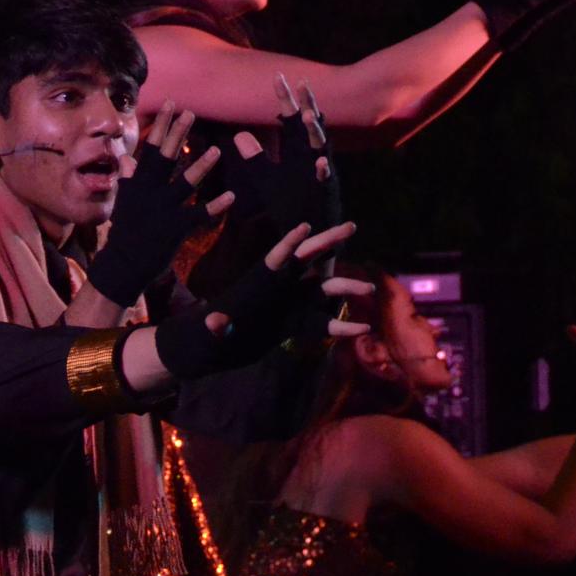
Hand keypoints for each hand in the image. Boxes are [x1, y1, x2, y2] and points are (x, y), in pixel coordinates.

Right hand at [86, 103, 229, 309]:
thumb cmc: (124, 232)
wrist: (123, 265)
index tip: (170, 105)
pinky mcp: (176, 228)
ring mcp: (163, 210)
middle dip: (178, 135)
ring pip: (185, 184)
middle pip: (166, 158)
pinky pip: (199, 215)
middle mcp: (150, 193)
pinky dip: (215, 207)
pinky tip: (231, 196)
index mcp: (137, 184)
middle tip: (190, 113)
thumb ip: (128, 178)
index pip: (151, 148)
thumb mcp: (123, 202)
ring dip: (200, 167)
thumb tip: (126, 156)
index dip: (162, 126)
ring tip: (216, 151)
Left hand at [153, 221, 372, 379]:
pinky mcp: (296, 325)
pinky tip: (364, 329)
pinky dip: (342, 327)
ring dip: (346, 288)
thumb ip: (216, 325)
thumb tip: (212, 323)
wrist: (209, 350)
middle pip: (306, 261)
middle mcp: (277, 289)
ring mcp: (289, 306)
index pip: (274, 259)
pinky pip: (324, 325)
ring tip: (370, 289)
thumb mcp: (209, 331)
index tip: (304, 225)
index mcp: (256, 283)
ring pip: (323, 292)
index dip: (288, 243)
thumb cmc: (204, 335)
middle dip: (327, 243)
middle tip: (351, 225)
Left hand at [223, 74, 340, 236]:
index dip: (285, 100)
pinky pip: (325, 181)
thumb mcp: (267, 179)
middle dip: (306, 106)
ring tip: (308, 116)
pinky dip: (323, 171)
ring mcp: (320, 174)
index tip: (277, 78)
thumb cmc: (289, 205)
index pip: (289, 121)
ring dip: (315, 133)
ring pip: (321, 149)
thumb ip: (255, 157)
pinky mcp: (325, 194)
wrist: (306, 237)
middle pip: (309, 128)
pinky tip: (320, 162)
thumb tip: (239, 135)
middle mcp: (310, 158)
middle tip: (302, 83)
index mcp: (296, 153)